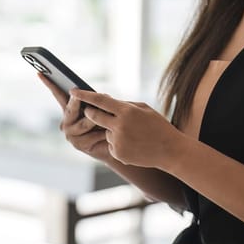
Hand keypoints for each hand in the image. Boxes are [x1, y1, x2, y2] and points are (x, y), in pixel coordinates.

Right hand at [37, 73, 111, 161]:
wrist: (118, 147)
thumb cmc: (109, 125)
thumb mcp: (102, 109)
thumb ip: (97, 103)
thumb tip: (101, 97)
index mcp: (69, 111)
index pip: (58, 95)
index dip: (49, 84)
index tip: (40, 72)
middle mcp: (66, 122)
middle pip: (70, 109)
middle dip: (76, 101)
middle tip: (78, 94)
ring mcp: (71, 135)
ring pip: (84, 123)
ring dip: (97, 119)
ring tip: (110, 116)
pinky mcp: (79, 145)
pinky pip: (93, 135)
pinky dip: (104, 132)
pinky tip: (110, 133)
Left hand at [70, 89, 186, 168]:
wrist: (170, 151)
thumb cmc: (158, 126)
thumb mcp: (144, 109)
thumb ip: (123, 105)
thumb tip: (103, 100)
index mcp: (127, 111)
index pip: (99, 100)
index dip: (84, 95)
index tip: (73, 90)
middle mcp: (119, 126)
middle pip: (94, 116)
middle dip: (89, 112)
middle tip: (89, 110)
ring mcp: (117, 141)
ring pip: (104, 132)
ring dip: (112, 131)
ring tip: (133, 135)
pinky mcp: (117, 153)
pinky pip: (110, 144)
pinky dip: (117, 143)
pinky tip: (133, 145)